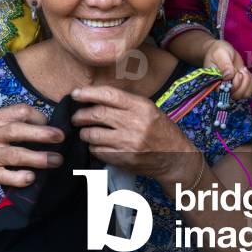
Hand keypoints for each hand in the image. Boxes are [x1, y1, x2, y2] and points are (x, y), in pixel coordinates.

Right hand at [0, 104, 64, 196]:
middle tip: (60, 137)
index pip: (20, 111)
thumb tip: (42, 123)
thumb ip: (8, 123)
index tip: (50, 124)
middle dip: (42, 133)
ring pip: (16, 155)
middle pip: (18, 130)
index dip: (39, 117)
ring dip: (39, 158)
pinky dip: (20, 177)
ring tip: (56, 160)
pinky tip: (32, 178)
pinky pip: (6, 176)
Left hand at [70, 85, 194, 184]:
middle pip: (97, 114)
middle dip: (80, 115)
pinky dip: (93, 148)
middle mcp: (135, 123)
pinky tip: (96, 146)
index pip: (109, 95)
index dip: (88, 93)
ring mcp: (129, 142)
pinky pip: (98, 151)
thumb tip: (96, 97)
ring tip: (85, 132)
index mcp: (141, 106)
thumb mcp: (149, 109)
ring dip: (84, 133)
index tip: (76, 94)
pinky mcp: (124, 159)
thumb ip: (126, 103)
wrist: (176, 157)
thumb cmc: (161, 130)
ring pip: (93, 134)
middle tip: (76, 117)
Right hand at [201, 39, 251, 98]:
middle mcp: (224, 88)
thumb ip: (224, 64)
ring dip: (248, 82)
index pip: (226, 93)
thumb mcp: (220, 54)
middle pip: (237, 96)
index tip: (237, 72)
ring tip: (243, 70)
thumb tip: (228, 76)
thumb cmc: (219, 51)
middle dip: (243, 83)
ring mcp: (233, 88)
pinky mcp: (241, 85)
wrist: (222, 50)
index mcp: (216, 82)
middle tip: (241, 70)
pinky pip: (251, 89)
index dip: (234, 85)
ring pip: (245, 94)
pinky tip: (246, 72)